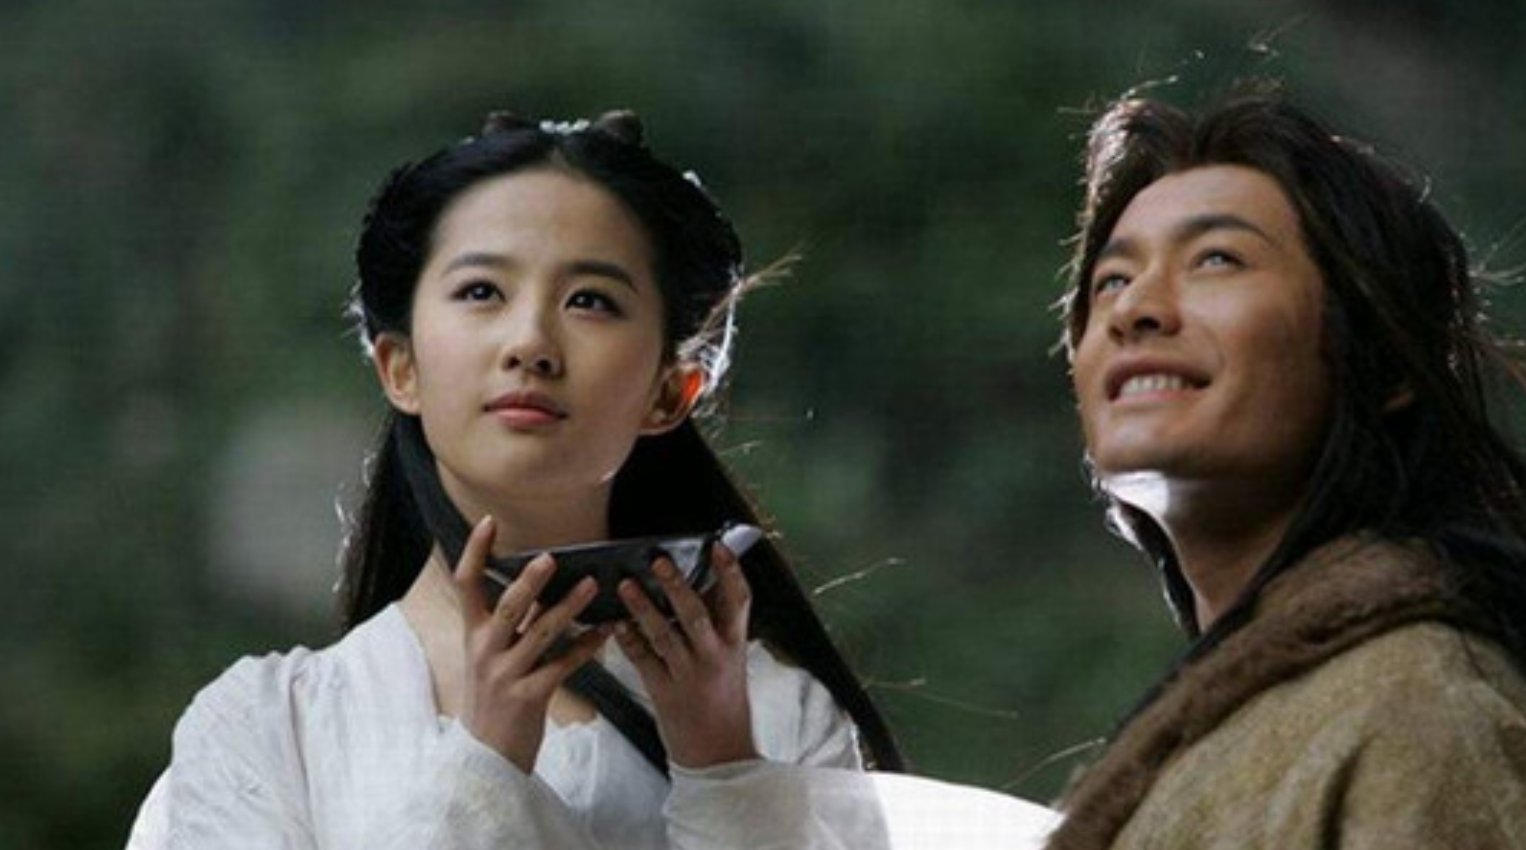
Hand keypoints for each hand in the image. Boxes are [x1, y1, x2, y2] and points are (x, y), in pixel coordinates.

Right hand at [453, 516, 611, 772]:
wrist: (485, 758)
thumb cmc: (492, 700)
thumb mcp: (487, 657)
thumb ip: (507, 624)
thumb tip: (532, 582)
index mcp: (472, 635)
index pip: (466, 584)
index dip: (475, 551)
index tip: (489, 520)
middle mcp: (484, 650)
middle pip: (507, 605)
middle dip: (529, 581)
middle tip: (552, 557)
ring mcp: (506, 674)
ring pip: (541, 632)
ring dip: (570, 607)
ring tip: (592, 585)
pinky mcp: (529, 696)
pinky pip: (564, 665)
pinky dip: (587, 646)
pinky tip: (607, 632)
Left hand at [615, 542, 756, 768]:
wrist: (720, 753)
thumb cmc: (725, 701)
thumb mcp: (732, 660)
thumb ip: (719, 627)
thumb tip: (702, 584)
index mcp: (735, 645)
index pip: (739, 601)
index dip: (730, 572)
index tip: (717, 547)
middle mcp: (714, 657)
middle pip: (696, 614)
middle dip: (677, 586)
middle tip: (659, 561)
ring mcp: (689, 676)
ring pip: (664, 635)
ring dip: (642, 608)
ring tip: (625, 585)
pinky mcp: (665, 693)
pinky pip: (644, 661)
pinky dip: (629, 640)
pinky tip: (616, 624)